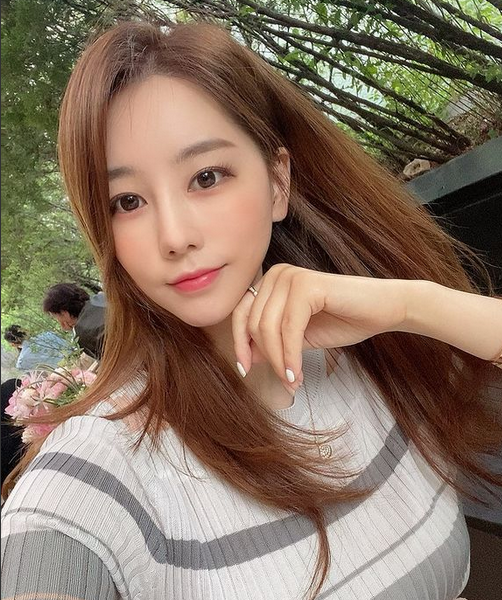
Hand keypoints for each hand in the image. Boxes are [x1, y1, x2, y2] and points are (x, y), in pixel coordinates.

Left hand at [232, 264, 408, 389]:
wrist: (384, 310)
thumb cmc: (345, 319)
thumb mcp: (299, 336)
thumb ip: (273, 342)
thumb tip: (248, 357)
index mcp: (272, 281)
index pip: (241, 314)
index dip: (239, 344)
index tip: (245, 370)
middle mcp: (278, 274)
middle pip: (253, 324)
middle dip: (266, 358)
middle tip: (284, 381)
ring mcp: (292, 276)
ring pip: (268, 328)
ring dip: (279, 361)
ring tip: (293, 380)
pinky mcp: (307, 285)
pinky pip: (289, 329)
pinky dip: (291, 356)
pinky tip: (297, 373)